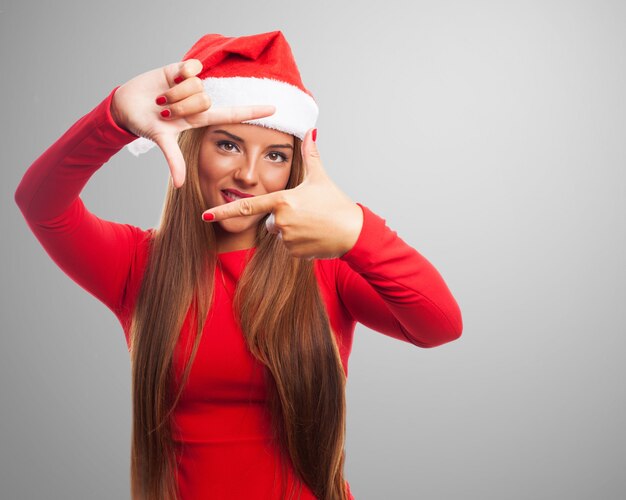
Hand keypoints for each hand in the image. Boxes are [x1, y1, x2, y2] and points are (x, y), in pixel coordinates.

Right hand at [111, 59, 274, 187]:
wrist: (126, 105)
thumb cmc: (146, 124)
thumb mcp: (162, 140)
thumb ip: (174, 160)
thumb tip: (179, 185)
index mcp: (200, 119)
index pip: (232, 115)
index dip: (253, 112)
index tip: (275, 109)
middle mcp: (200, 101)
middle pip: (205, 99)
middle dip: (181, 106)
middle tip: (165, 110)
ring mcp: (192, 85)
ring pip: (197, 85)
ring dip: (175, 92)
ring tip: (162, 98)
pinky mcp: (182, 69)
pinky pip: (192, 67)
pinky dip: (180, 72)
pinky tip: (170, 78)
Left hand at [201, 129, 363, 259]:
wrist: (353, 232)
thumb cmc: (336, 204)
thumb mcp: (320, 177)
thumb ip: (310, 154)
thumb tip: (310, 131)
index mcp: (282, 200)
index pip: (247, 206)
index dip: (224, 211)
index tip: (205, 215)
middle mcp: (281, 221)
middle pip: (270, 220)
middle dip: (283, 217)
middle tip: (306, 213)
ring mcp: (287, 239)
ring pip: (280, 234)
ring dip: (292, 230)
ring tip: (313, 224)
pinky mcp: (294, 253)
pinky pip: (289, 247)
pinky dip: (299, 242)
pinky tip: (314, 236)